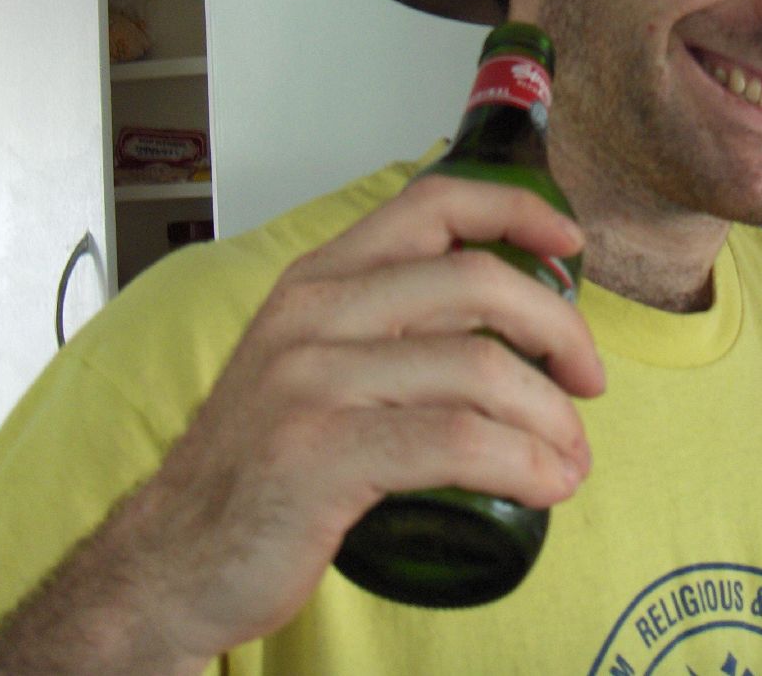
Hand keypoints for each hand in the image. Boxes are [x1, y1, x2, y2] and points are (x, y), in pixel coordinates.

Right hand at [0, 175, 604, 669]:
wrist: (171, 558)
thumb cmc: (264, 461)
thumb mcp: (316, 363)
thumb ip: (391, 324)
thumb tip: (514, 317)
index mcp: (319, 278)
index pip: (433, 204)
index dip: (516, 210)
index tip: (571, 243)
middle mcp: (313, 313)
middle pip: (478, 283)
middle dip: (559, 330)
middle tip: (590, 381)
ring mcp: (311, 381)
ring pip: (479, 368)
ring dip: (551, 417)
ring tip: (572, 458)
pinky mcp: (320, 453)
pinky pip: (456, 441)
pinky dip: (522, 463)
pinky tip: (545, 486)